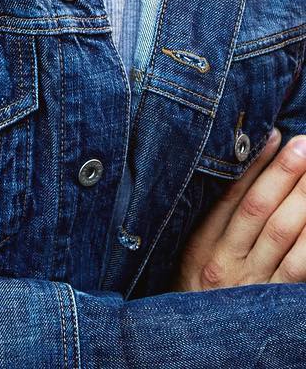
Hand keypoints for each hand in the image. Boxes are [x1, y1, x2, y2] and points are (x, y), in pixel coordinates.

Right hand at [175, 129, 305, 290]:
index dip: (254, 166)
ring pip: (286, 237)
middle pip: (261, 212)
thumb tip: (236, 172)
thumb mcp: (190, 256)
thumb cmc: (193, 295)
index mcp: (201, 247)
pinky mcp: (276, 304)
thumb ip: (213, 221)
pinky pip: (301, 270)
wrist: (193, 348)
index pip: (231, 197)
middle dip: (285, 175)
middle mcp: (227, 265)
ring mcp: (254, 287)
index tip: (273, 136)